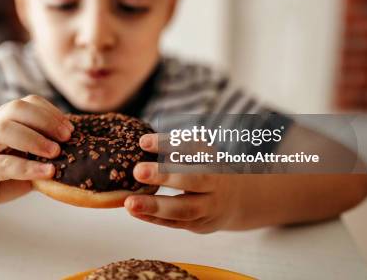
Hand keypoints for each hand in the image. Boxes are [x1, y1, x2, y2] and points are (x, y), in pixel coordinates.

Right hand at [0, 95, 72, 220]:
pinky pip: (1, 164)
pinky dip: (27, 167)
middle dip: (46, 120)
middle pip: (15, 109)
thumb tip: (79, 152)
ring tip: (56, 153)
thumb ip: (43, 154)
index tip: (71, 129)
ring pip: (4, 130)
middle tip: (67, 138)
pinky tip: (47, 172)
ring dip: (35, 139)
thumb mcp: (23, 160)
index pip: (27, 102)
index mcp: (1, 120)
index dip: (51, 112)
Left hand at [124, 134, 243, 232]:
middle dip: (165, 175)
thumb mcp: (199, 154)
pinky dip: (154, 218)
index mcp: (211, 158)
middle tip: (138, 171)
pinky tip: (135, 211)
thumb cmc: (205, 169)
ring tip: (130, 202)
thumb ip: (173, 150)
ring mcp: (208, 206)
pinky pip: (176, 223)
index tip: (142, 142)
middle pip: (194, 179)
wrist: (237, 199)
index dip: (168, 144)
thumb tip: (138, 145)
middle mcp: (214, 182)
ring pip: (185, 209)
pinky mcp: (199, 224)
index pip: (192, 147)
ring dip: (156, 206)